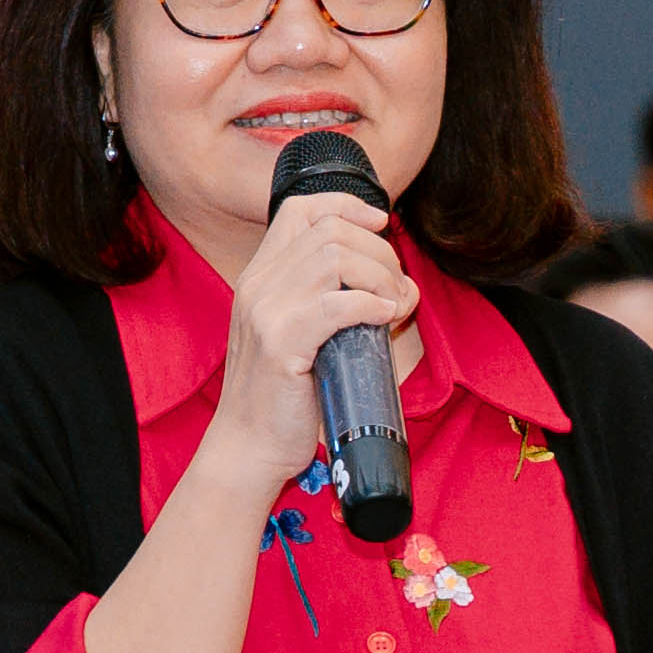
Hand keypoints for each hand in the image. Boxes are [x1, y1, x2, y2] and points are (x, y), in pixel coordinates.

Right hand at [201, 183, 416, 492]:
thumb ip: (339, 301)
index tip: (381, 223)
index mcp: (260, 276)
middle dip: (380, 253)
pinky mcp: (281, 344)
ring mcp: (266, 313)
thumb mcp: (304, 334)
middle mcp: (258, 285)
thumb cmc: (285, 396)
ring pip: (336, 258)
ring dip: (381, 278)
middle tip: (397, 290)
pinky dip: (371, 305)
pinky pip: (337, 305)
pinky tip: (385, 318)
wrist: (249, 446)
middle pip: (331, 232)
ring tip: (394, 308)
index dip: (348, 206)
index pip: (301, 209)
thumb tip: (404, 286)